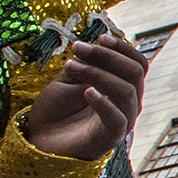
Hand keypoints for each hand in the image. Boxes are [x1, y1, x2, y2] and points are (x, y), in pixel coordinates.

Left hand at [20, 31, 148, 160]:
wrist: (38, 140)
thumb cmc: (55, 111)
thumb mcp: (69, 78)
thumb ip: (85, 64)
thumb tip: (97, 45)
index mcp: (123, 87)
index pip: (138, 64)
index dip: (123, 48)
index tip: (100, 37)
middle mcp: (128, 104)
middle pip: (134, 73)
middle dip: (107, 55)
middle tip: (77, 48)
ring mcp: (122, 122)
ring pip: (126, 91)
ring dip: (97, 73)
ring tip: (69, 66)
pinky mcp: (110, 138)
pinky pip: (117, 119)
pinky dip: (104, 102)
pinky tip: (87, 92)